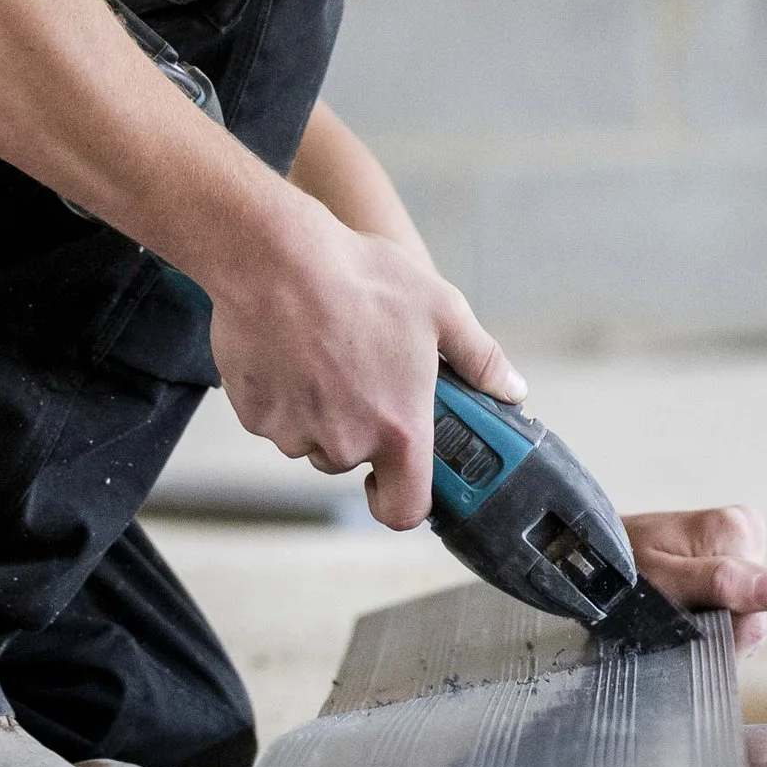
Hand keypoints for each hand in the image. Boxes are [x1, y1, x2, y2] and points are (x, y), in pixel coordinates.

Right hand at [210, 212, 522, 530]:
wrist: (277, 257)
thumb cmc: (359, 278)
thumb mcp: (440, 308)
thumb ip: (481, 359)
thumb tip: (511, 388)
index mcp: (397, 427)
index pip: (403, 509)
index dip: (399, 501)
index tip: (397, 478)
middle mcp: (345, 441)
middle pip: (352, 459)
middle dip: (357, 427)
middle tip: (361, 375)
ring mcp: (295, 431)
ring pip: (310, 436)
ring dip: (318, 410)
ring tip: (323, 352)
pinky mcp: (255, 413)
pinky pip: (273, 417)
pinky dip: (281, 394)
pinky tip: (290, 349)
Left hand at [626, 505, 766, 655]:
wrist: (592, 551)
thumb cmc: (621, 566)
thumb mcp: (663, 580)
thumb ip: (719, 583)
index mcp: (736, 528)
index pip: (754, 612)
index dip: (720, 632)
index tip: (681, 624)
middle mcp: (745, 530)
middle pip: (752, 612)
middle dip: (715, 626)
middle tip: (670, 615)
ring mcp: (740, 545)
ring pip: (746, 613)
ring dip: (710, 623)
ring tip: (671, 609)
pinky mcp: (732, 557)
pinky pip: (737, 605)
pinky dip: (709, 616)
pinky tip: (683, 606)